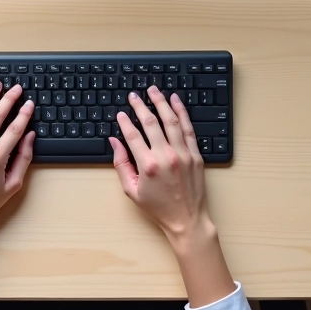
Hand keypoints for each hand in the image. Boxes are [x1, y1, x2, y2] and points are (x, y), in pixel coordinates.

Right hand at [109, 85, 211, 240]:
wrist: (187, 219)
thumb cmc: (158, 208)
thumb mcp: (132, 190)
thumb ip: (121, 164)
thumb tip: (115, 143)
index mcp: (148, 165)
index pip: (132, 136)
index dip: (125, 122)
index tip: (121, 114)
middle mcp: (166, 156)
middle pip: (151, 123)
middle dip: (141, 106)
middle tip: (134, 96)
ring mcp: (183, 154)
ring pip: (171, 121)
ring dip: (161, 103)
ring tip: (154, 91)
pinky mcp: (195, 155)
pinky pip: (188, 129)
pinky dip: (182, 113)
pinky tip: (175, 101)